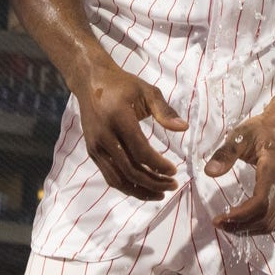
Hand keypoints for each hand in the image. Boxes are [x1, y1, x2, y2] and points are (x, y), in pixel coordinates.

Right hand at [72, 61, 188, 200]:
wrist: (90, 81)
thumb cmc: (122, 85)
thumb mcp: (146, 91)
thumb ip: (164, 110)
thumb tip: (184, 128)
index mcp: (119, 119)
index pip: (141, 152)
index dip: (159, 165)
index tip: (175, 171)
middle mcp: (104, 136)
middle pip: (130, 170)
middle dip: (153, 182)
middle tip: (172, 185)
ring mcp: (95, 146)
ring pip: (117, 179)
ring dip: (140, 190)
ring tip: (160, 193)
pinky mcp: (92, 151)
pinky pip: (109, 175)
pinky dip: (126, 185)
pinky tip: (142, 186)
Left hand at [204, 94, 274, 234]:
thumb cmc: (264, 129)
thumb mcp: (241, 135)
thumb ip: (226, 154)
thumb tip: (210, 172)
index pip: (260, 203)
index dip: (239, 217)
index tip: (219, 218)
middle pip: (265, 218)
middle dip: (240, 226)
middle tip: (219, 223)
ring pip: (272, 223)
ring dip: (249, 229)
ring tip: (228, 224)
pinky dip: (258, 224)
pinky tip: (242, 220)